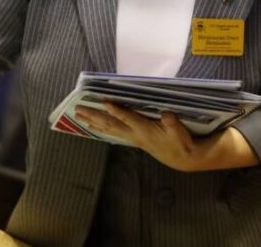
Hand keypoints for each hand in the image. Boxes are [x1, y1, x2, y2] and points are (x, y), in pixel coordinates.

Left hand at [75, 103, 205, 171]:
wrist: (182, 159)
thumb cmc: (181, 143)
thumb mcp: (180, 132)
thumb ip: (172, 123)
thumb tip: (166, 114)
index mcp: (145, 131)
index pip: (128, 119)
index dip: (116, 110)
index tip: (103, 101)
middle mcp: (135, 135)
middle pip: (111, 124)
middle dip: (94, 116)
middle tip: (78, 109)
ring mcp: (133, 138)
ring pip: (109, 129)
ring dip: (93, 122)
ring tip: (79, 116)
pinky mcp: (134, 140)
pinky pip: (113, 133)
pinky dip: (102, 128)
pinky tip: (95, 126)